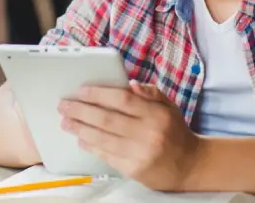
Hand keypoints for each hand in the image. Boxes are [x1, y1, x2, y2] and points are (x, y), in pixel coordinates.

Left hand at [58, 80, 199, 190]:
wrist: (190, 166)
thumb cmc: (175, 132)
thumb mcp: (169, 106)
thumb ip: (150, 93)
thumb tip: (129, 84)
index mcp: (157, 114)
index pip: (122, 99)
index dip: (99, 94)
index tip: (81, 91)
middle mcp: (148, 133)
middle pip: (107, 119)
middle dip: (81, 111)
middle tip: (64, 105)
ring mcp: (140, 153)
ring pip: (102, 138)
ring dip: (80, 129)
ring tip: (66, 121)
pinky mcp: (134, 170)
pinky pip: (106, 155)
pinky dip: (91, 146)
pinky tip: (81, 138)